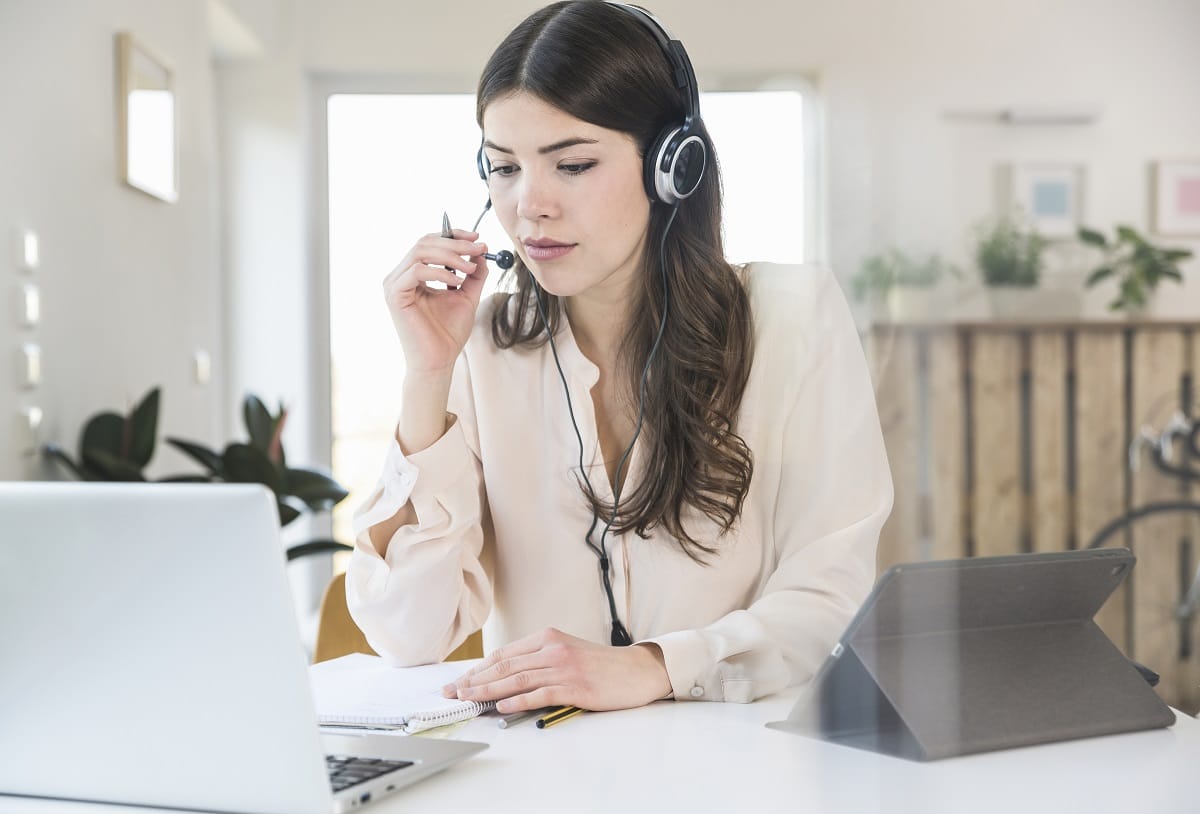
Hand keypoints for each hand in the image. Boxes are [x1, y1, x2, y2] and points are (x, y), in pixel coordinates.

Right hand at [382, 228, 490, 375]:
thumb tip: (482, 250)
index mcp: (413, 273)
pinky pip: (417, 270)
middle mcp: (400, 275)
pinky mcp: (394, 295)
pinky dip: (440, 272)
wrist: (439, 361)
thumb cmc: (448, 333)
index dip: (452, 235)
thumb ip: (473, 274)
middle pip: (425, 242)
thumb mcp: (467, 296)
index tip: (477, 238)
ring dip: (450, 256)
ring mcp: (394, 284)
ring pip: (420, 251)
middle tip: (478, 249)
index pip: (429, 242)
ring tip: (470, 269)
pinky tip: (456, 282)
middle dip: (455, 243)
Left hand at [442, 628, 671, 712]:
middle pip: (504, 665)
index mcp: (547, 637)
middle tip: (452, 693)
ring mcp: (563, 667)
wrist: (635, 671)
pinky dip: (517, 700)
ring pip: (516, 679)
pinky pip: (539, 693)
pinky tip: (501, 706)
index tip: (459, 682)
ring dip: (487, 690)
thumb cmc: (600, 665)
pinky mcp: (574, 686)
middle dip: (474, 680)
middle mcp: (552, 649)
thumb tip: (503, 679)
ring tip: (467, 700)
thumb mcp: (566, 652)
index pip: (503, 654)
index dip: (477, 669)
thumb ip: (538, 660)